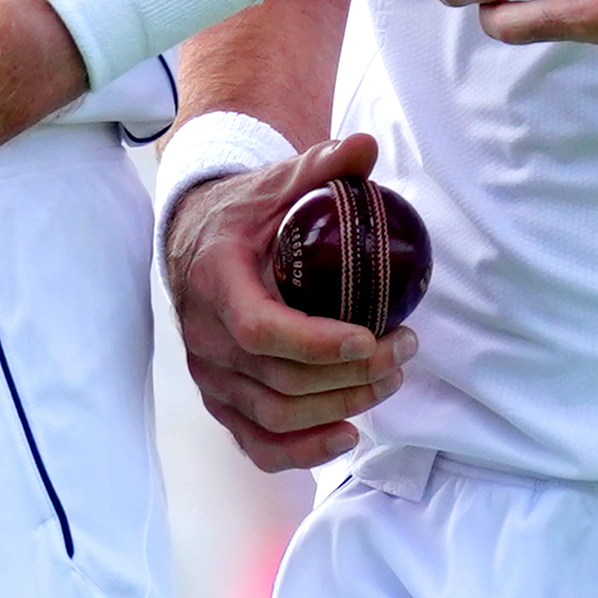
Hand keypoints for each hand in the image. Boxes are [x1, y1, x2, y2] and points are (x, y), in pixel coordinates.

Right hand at [165, 133, 415, 472]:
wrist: (193, 240)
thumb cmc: (243, 213)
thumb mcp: (275, 182)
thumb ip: (320, 166)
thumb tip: (367, 146)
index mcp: (215, 282)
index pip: (263, 331)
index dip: (318, 344)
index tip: (372, 338)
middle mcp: (206, 338)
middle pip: (281, 380)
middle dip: (352, 374)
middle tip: (404, 351)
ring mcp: (211, 376)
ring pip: (276, 416)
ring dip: (340, 406)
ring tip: (390, 380)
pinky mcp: (220, 400)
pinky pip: (257, 443)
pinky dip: (302, 451)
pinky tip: (347, 433)